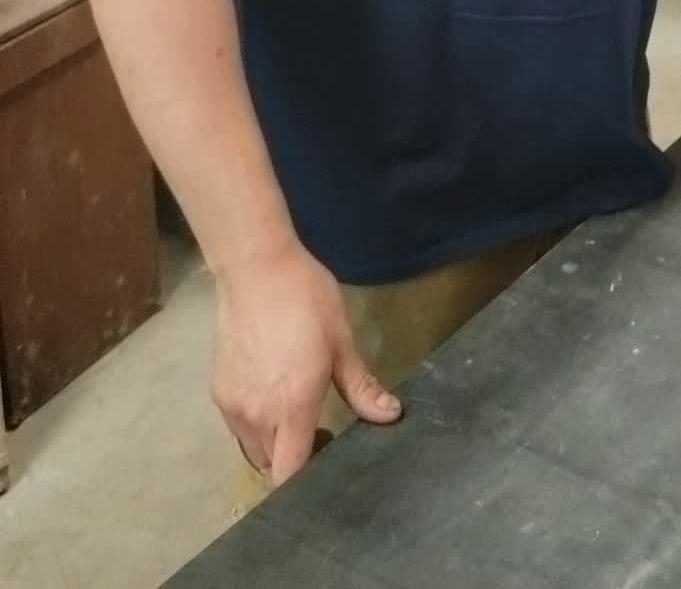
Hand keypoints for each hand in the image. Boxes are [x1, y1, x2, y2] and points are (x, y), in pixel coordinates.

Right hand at [212, 239, 400, 484]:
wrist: (256, 269)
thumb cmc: (307, 300)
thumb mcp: (342, 341)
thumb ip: (361, 386)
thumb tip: (390, 414)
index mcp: (291, 407)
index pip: (288, 475)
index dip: (304, 482)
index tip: (325, 458)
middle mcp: (257, 416)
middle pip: (272, 465)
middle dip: (294, 458)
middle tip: (317, 428)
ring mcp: (233, 406)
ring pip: (252, 448)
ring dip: (273, 442)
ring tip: (294, 410)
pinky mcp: (218, 391)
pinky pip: (238, 425)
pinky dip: (255, 422)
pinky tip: (271, 391)